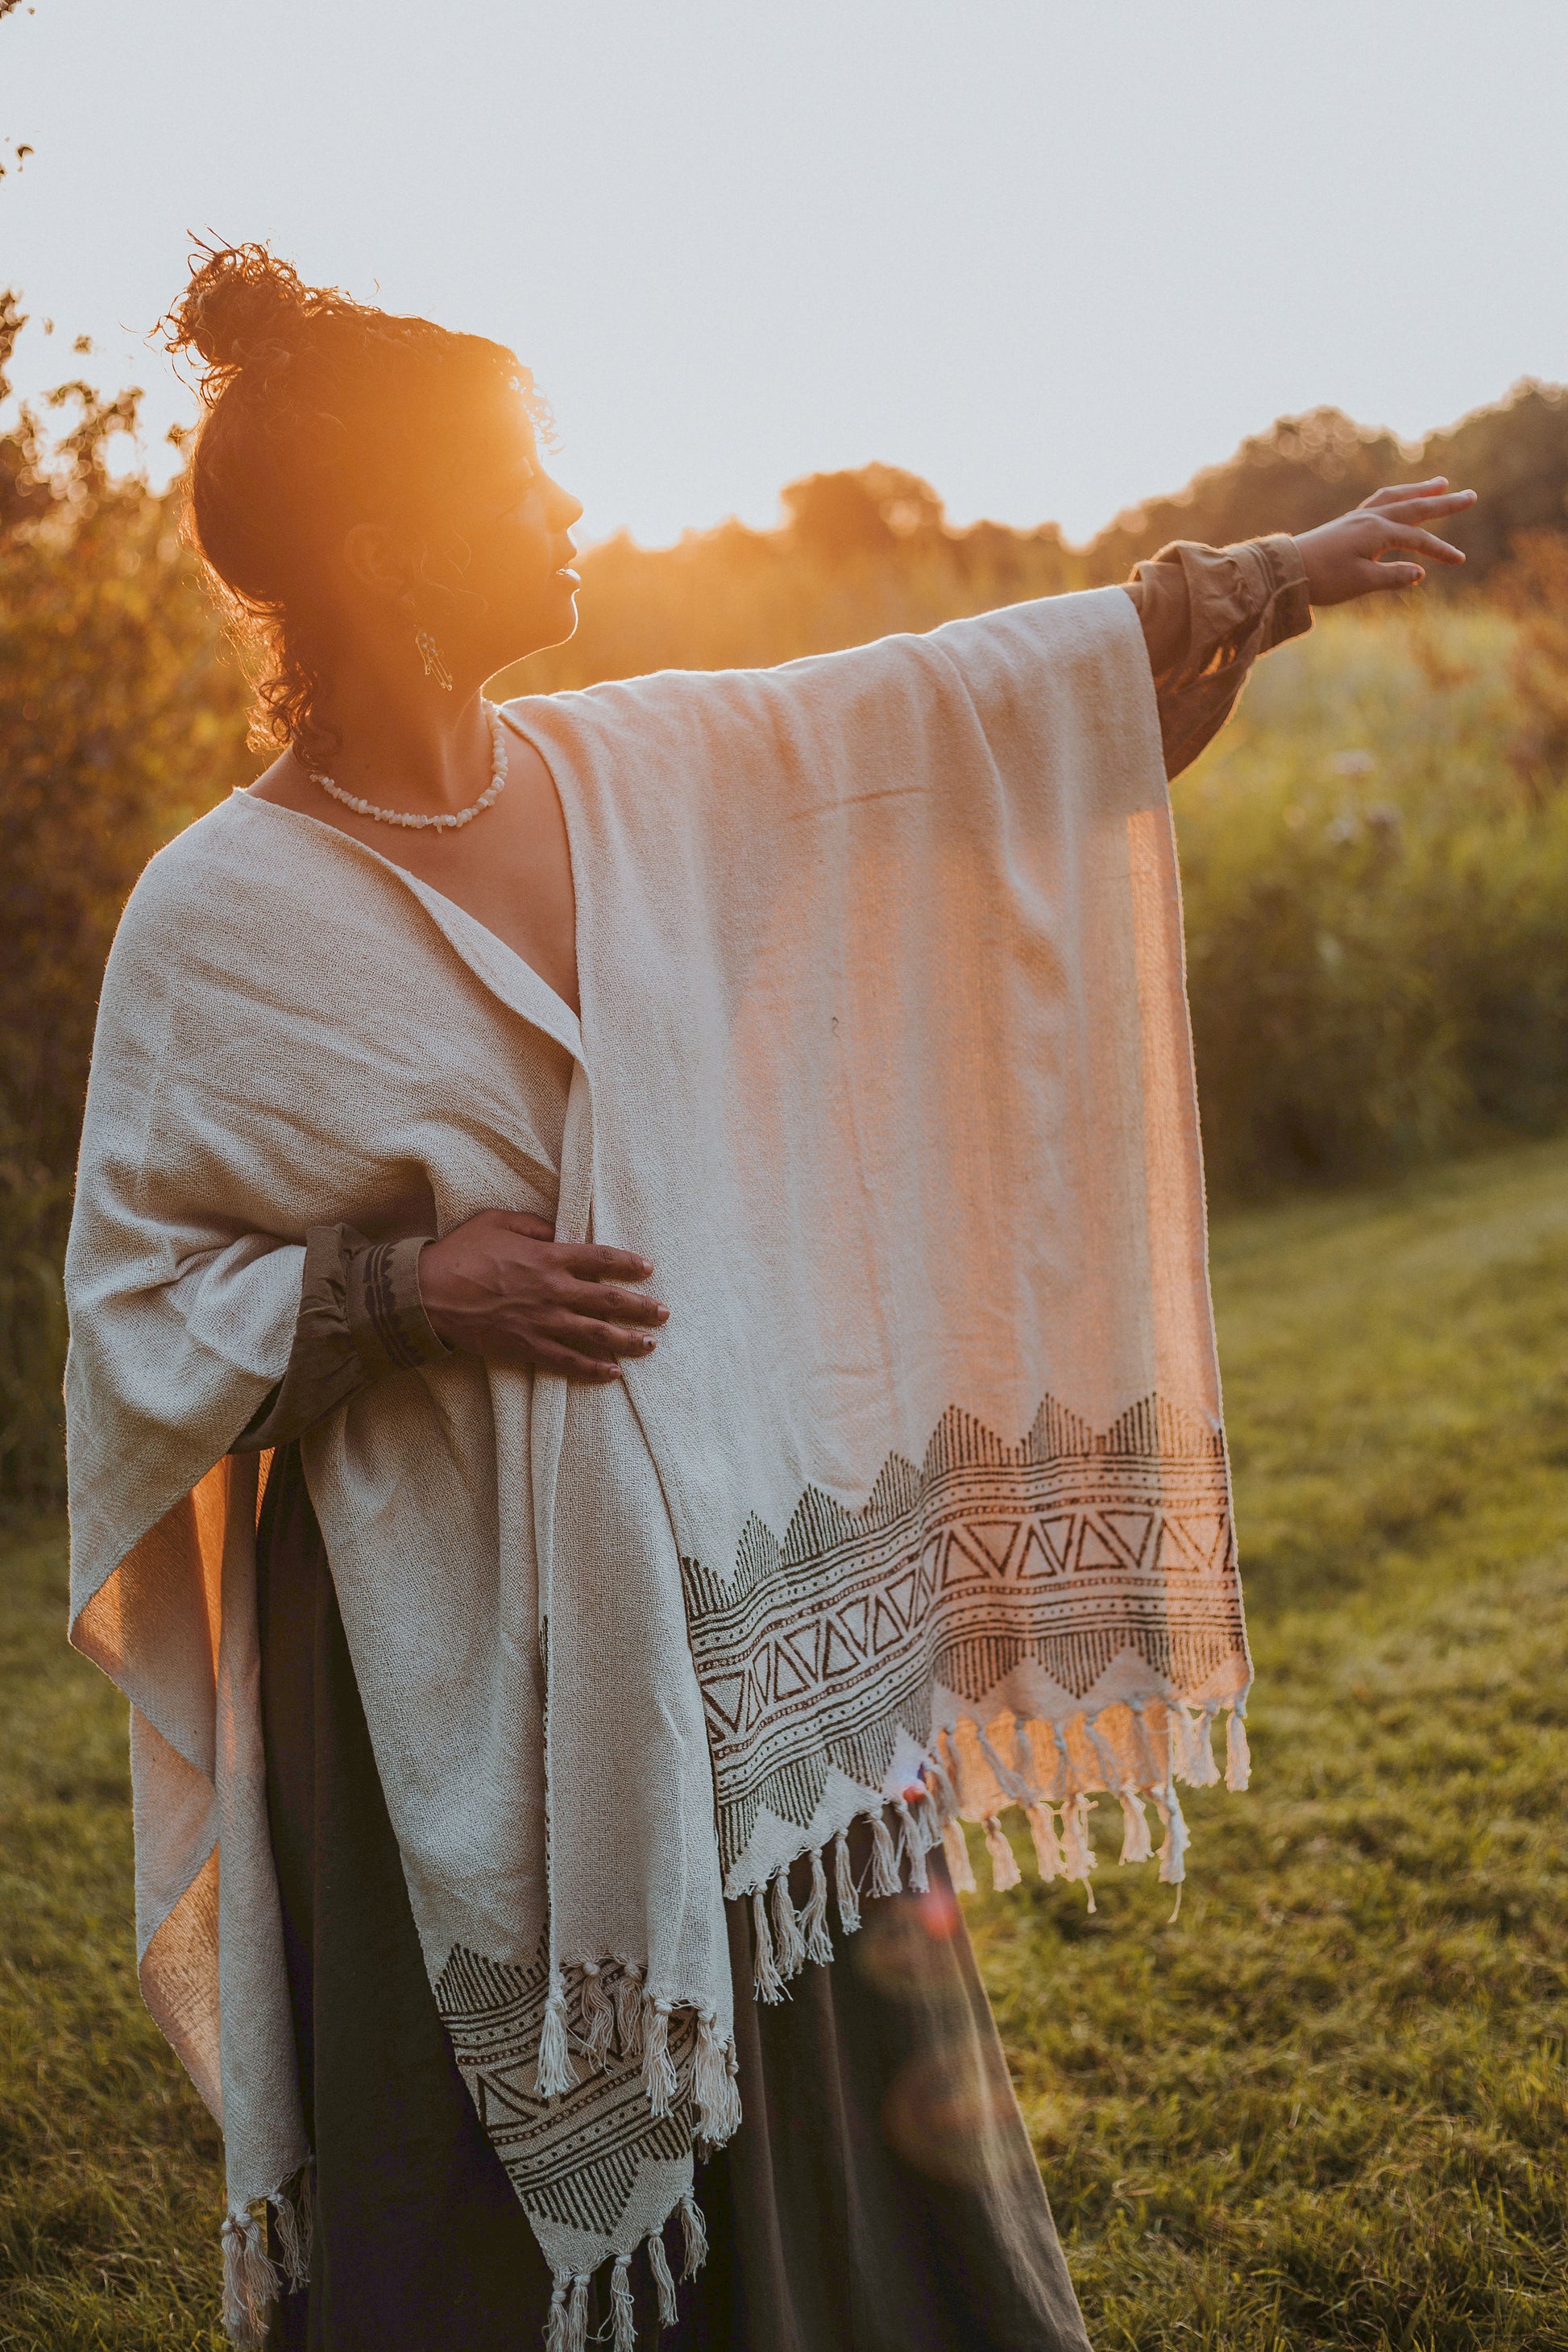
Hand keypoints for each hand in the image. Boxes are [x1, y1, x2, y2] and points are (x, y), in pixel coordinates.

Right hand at [417, 1209, 667, 1382]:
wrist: (427, 1294)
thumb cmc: (460, 1253)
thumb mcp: (497, 1221)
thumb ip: (533, 1224)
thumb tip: (557, 1229)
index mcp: (548, 1256)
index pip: (600, 1259)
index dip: (628, 1264)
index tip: (648, 1269)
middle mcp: (553, 1290)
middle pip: (608, 1300)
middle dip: (640, 1308)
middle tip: (663, 1313)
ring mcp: (542, 1321)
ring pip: (596, 1334)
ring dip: (627, 1340)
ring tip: (649, 1345)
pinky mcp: (527, 1347)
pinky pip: (567, 1361)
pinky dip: (592, 1368)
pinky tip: (613, 1373)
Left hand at [1294, 480, 1475, 606]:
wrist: (1285, 570)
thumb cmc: (1322, 579)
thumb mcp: (1360, 582)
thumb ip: (1392, 577)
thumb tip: (1420, 573)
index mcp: (1377, 532)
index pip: (1418, 539)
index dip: (1440, 550)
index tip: (1460, 560)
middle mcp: (1370, 518)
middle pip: (1414, 506)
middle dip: (1444, 502)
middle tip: (1470, 495)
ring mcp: (1358, 518)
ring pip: (1396, 498)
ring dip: (1419, 490)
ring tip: (1440, 483)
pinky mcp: (1347, 523)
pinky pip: (1379, 502)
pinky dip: (1395, 498)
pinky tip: (1398, 500)